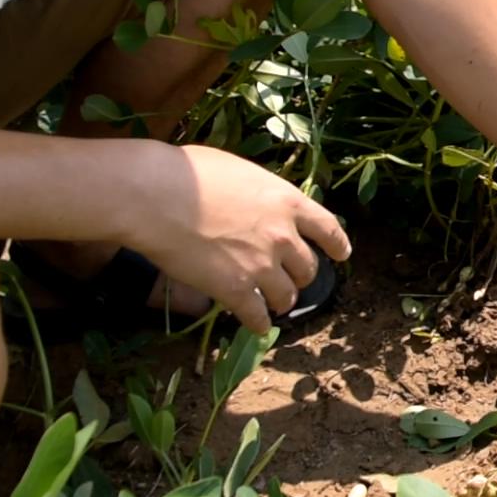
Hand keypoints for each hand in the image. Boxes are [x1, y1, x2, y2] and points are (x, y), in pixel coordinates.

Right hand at [124, 143, 351, 332]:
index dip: (336, 244)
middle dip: (300, 276)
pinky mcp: (236, 289)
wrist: (155, 195)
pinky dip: (259, 323)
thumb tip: (254, 200)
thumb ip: (257, 192)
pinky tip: (255, 325)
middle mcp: (283, 235)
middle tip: (289, 281)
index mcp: (287, 201)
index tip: (341, 255)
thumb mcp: (239, 171)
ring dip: (281, 301)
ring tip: (273, 304)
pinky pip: (257, 316)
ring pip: (287, 295)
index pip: (327, 228)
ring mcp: (262, 264)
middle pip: (308, 268)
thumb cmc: (187, 173)